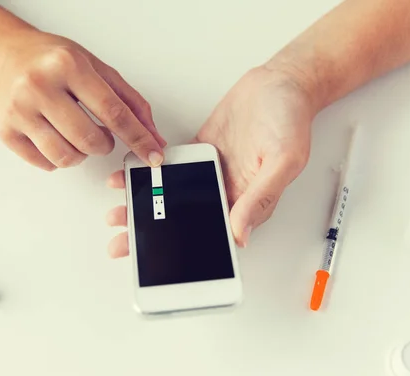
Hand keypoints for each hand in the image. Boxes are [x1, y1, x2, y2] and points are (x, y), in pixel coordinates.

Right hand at [0, 30, 165, 169]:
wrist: (5, 56)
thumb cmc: (53, 61)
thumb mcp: (97, 68)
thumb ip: (130, 102)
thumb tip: (153, 137)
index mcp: (67, 66)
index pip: (113, 112)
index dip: (138, 138)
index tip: (153, 155)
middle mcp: (39, 86)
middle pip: (90, 140)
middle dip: (105, 145)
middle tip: (100, 134)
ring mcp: (19, 111)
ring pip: (66, 157)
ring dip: (81, 154)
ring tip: (77, 134)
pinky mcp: (5, 131)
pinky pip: (46, 164)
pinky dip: (59, 158)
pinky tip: (56, 137)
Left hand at [105, 65, 316, 256]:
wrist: (281, 84)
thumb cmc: (291, 120)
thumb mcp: (283, 160)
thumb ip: (259, 197)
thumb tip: (240, 233)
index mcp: (249, 203)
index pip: (213, 236)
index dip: (184, 250)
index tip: (157, 258)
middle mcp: (228, 192)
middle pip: (186, 220)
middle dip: (154, 233)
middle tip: (123, 242)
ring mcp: (212, 173)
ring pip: (174, 197)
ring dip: (147, 205)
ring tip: (119, 211)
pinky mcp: (201, 152)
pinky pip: (173, 168)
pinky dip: (151, 173)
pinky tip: (131, 176)